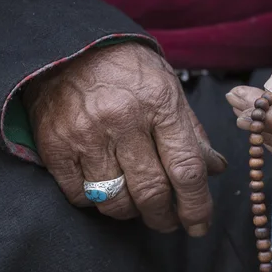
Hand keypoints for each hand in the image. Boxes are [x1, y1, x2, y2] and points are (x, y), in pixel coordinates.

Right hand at [24, 42, 226, 236]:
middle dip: (165, 218)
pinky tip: (107, 190)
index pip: (186, 170)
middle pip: (152, 192)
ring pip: (115, 201)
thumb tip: (215, 169)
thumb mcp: (169, 89)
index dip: (197, 206)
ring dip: (132, 213)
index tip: (200, 225)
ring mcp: (86, 134)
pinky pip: (81, 196)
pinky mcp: (55, 145)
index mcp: (159, 104)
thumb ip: (192, 132)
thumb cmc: (127, 69)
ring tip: (138, 205)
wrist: (68, 46)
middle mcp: (123, 120)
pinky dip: (97, 202)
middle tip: (170, 222)